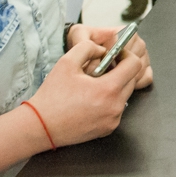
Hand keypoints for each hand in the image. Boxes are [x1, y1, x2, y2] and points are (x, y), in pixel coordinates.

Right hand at [26, 33, 151, 146]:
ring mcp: (113, 120)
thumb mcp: (67, 62)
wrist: (41, 127)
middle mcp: (115, 107)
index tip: (115, 54)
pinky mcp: (108, 129)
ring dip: (116, 85)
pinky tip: (92, 98)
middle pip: (132, 80)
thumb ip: (88, 47)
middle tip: (103, 67)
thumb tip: (103, 49)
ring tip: (95, 83)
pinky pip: (117, 109)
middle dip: (121, 70)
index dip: (126, 54)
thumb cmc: (52, 96)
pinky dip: (110, 100)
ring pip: (125, 95)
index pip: (135, 65)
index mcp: (108, 89)